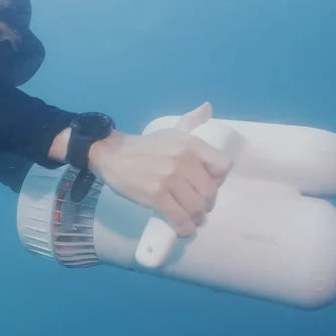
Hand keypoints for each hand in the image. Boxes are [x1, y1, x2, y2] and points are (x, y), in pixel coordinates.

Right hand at [89, 102, 233, 237]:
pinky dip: (184, 228)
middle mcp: (183, 159)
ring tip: (190, 218)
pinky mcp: (156, 195)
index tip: (208, 183)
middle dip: (206, 204)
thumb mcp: (172, 130)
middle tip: (197, 207)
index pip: (223, 165)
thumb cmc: (145, 146)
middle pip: (210, 192)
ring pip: (196, 208)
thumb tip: (208, 107)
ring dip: (196, 219)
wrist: (112, 154)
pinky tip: (182, 228)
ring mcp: (169, 177)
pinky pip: (179, 218)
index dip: (219, 179)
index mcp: (190, 143)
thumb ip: (191, 120)